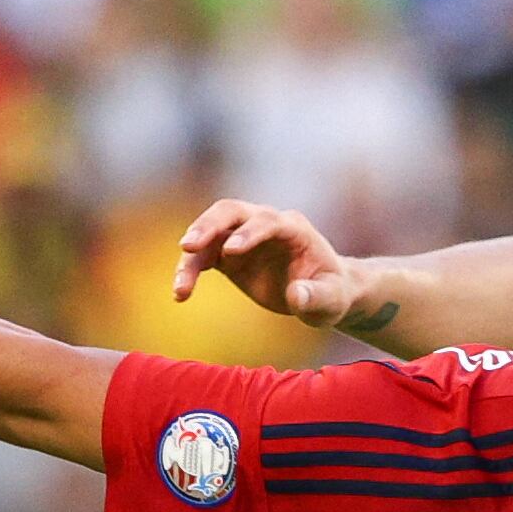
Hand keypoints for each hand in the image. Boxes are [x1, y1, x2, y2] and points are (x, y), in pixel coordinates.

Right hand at [170, 200, 363, 328]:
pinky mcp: (230, 254)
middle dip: (208, 225)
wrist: (322, 292)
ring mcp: (244, 236)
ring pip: (211, 232)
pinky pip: (204, 256)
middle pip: (231, 211)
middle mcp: (265, 224)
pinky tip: (180, 295)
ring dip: (192, 254)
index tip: (231, 252)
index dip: (249, 233)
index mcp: (294, 228)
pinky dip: (190, 270)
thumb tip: (296, 295)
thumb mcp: (332, 300)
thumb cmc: (332, 293)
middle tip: (188, 246)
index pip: (267, 221)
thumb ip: (317, 297)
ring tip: (180, 288)